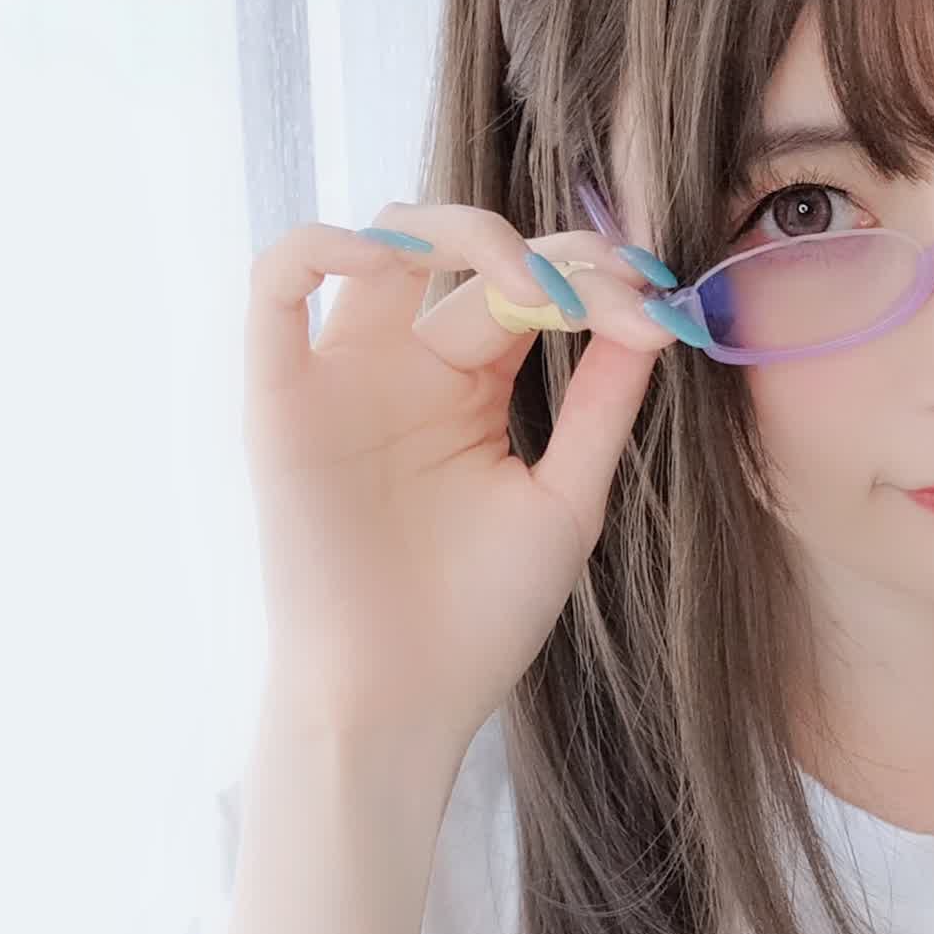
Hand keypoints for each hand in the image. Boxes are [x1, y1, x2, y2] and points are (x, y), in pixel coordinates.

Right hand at [242, 199, 682, 774]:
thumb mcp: (564, 502)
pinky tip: (388, 259)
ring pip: (380, 240)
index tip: (657, 303)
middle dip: (547, 256)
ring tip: (524, 283)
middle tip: (608, 289)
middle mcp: (406, 365)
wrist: (398, 702)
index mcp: (472, 386)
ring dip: (455, 230)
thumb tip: (655, 314)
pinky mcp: (281, 398)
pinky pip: (276, 282)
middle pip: (468, 252)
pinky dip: (321, 243)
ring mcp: (342, 374)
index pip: (529, 288)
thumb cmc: (477, 621)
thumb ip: (601, 405)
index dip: (593, 279)